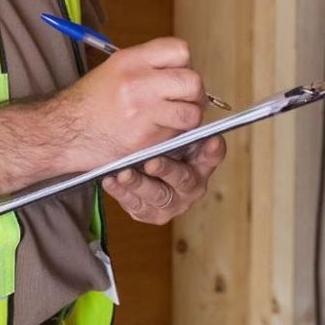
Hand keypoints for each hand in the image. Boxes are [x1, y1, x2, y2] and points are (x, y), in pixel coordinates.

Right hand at [50, 36, 206, 170]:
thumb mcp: (115, 69)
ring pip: (191, 112)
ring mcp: (143, 112)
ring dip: (188, 118)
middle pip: (193, 81)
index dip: (185, 64)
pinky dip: (174, 136)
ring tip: (174, 120)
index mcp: (131, 60)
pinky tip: (158, 133)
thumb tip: (183, 71)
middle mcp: (139, 82)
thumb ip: (149, 66)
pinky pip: (177, 135)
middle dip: (194, 93)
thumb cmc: (89, 102)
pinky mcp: (145, 139)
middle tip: (185, 101)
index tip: (178, 76)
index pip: (181, 50)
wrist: (62, 132)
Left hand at [103, 137, 225, 224]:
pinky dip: (121, 192)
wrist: (140, 173)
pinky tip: (111, 180)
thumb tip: (170, 111)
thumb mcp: (172, 138)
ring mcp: (173, 203)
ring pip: (157, 195)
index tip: (211, 140)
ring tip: (124, 173)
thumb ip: (175, 130)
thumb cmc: (161, 150)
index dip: (213, 150)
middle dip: (167, 170)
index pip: (213, 156)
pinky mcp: (152, 214)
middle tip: (151, 162)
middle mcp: (192, 186)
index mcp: (202, 163)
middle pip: (183, 179)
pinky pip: (135, 205)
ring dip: (139, 183)